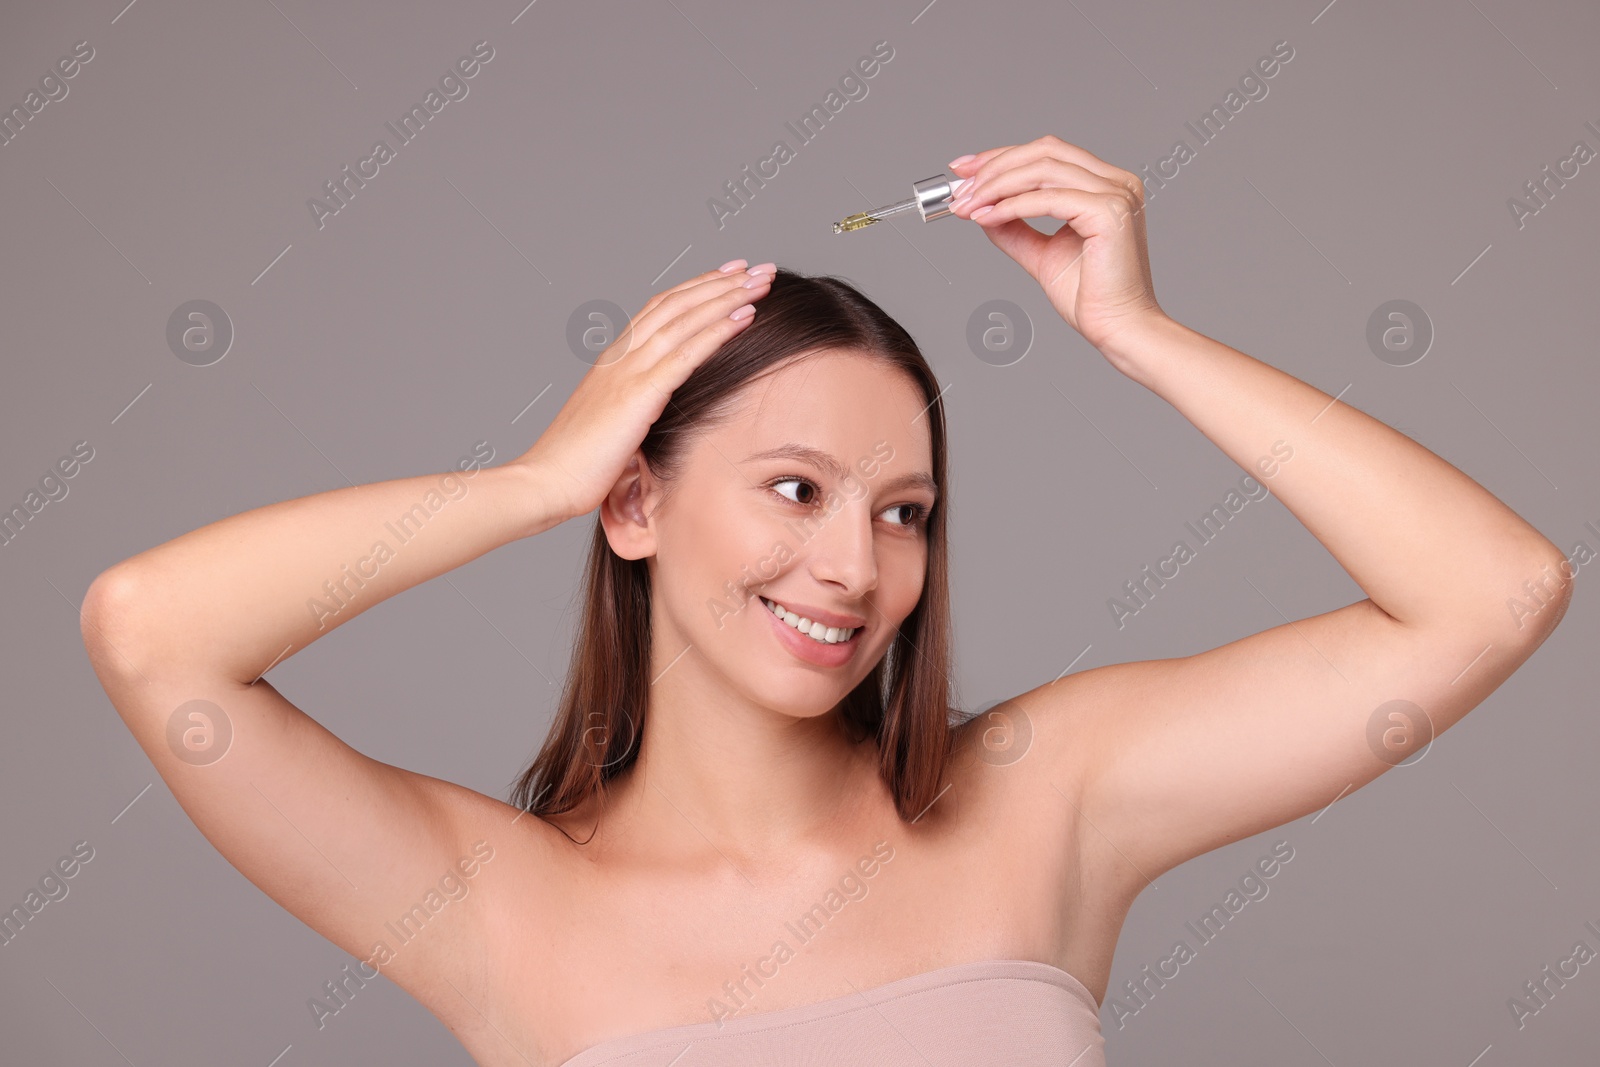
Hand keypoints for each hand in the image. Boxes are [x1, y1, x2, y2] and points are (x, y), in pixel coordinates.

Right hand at [515, 260, 774, 519]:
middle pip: (676, 303)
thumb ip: (635, 409)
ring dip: (726, 298)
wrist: (546, 482)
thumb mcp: (612, 425)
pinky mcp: (638, 395)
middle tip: (756, 267)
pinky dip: (716, 332)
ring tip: (759, 283)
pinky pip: (685, 355)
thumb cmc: (577, 465)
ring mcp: (628, 372)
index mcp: (613, 360)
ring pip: (685, 320)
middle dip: (719, 283)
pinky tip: (744, 318)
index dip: (696, 288)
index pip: (660, 308)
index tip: (728, 274)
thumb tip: (657, 413)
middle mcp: (620, 356)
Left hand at [948, 135, 1167, 353]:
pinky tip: (987, 218)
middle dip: (994, 166)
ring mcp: (1116, 194)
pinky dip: (1011, 205)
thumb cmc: (1090, 297)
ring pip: (1043, 169)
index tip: (964, 170)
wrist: (1117, 329)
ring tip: (968, 206)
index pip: (1048, 154)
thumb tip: (981, 209)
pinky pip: (1048, 198)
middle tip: (960, 188)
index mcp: (1106, 186)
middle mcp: (1116, 182)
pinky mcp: (1109, 212)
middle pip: (1044, 151)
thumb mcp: (1042, 254)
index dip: (1001, 157)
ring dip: (997, 185)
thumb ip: (1015, 229)